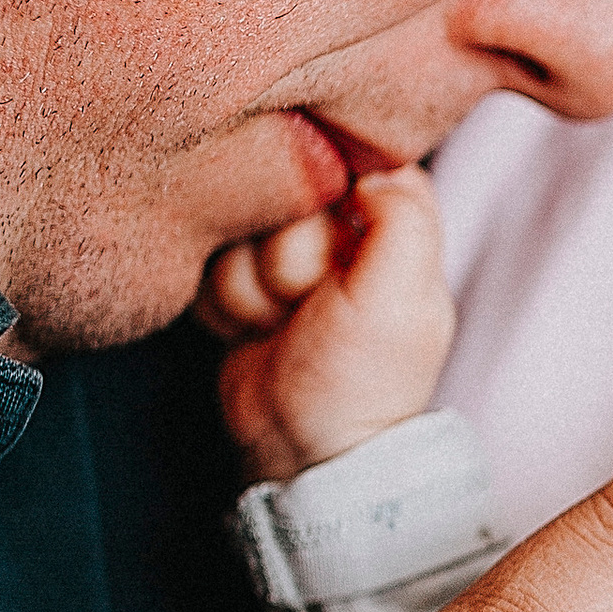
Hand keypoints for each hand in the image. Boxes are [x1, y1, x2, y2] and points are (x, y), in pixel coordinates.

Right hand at [200, 164, 454, 478]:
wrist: (302, 450)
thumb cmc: (361, 379)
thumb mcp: (401, 295)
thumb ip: (402, 216)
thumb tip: (370, 169)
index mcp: (398, 228)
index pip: (357, 161)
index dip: (334, 196)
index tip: (336, 239)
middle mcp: (344, 236)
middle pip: (288, 192)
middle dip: (286, 254)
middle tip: (310, 303)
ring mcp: (288, 261)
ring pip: (240, 226)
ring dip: (253, 287)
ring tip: (283, 327)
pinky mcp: (243, 285)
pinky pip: (209, 265)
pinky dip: (226, 306)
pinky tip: (254, 335)